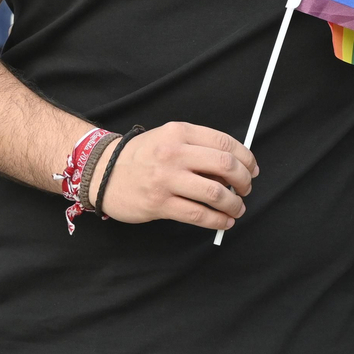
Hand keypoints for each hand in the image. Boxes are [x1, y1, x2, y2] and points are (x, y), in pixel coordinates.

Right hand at [92, 121, 258, 229]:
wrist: (101, 172)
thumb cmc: (141, 156)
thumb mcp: (168, 138)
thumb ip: (198, 147)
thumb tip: (233, 165)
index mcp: (180, 132)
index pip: (225, 143)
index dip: (246, 158)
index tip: (252, 169)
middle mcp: (174, 153)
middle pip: (225, 166)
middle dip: (243, 181)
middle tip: (246, 189)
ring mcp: (166, 179)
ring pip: (215, 193)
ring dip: (233, 204)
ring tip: (237, 208)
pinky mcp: (159, 203)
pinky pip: (198, 214)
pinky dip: (217, 220)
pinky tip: (223, 221)